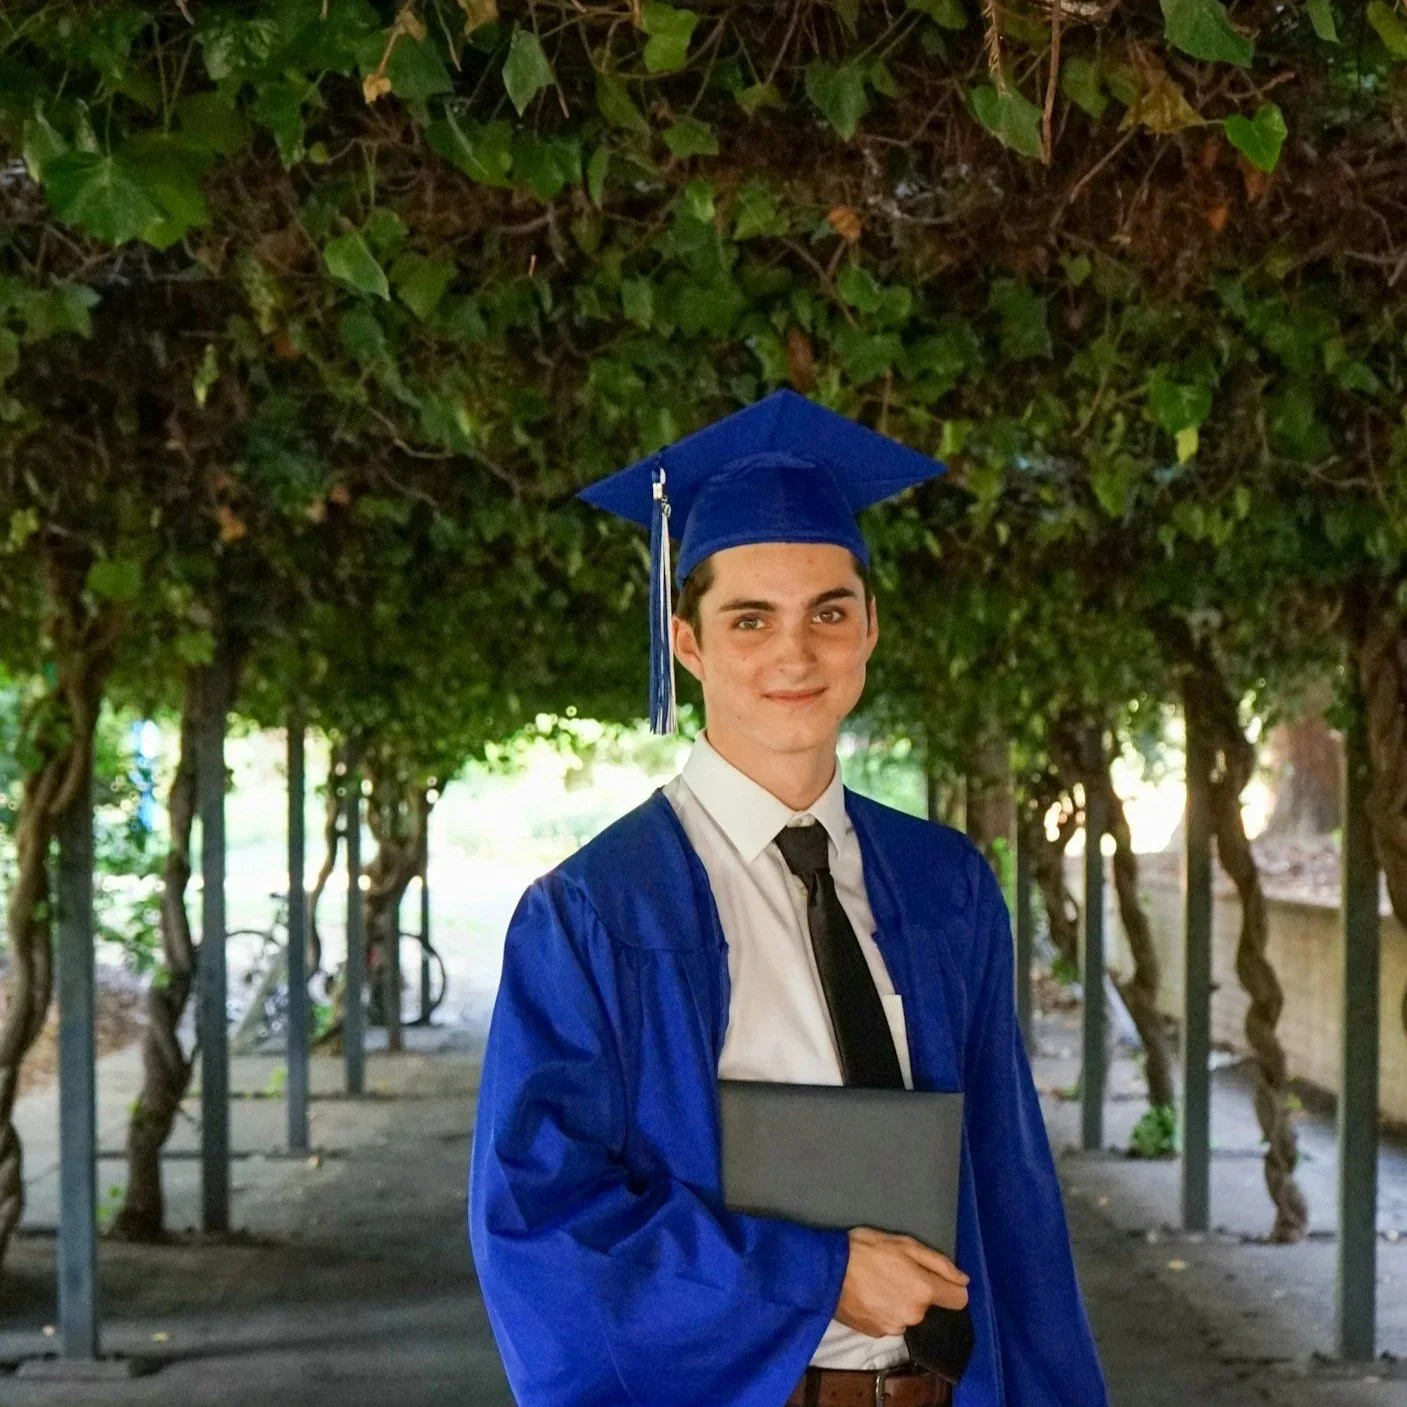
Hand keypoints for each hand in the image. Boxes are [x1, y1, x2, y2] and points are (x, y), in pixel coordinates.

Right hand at [833, 1227, 969, 1338]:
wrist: (826, 1271)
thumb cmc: (866, 1249)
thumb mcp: (905, 1244)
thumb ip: (939, 1263)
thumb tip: (964, 1280)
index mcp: (924, 1290)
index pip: (959, 1300)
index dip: (952, 1287)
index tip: (938, 1279)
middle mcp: (914, 1315)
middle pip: (930, 1306)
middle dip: (920, 1291)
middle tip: (896, 1272)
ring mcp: (895, 1328)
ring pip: (910, 1315)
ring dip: (902, 1303)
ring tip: (880, 1284)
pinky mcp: (877, 1335)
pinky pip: (892, 1322)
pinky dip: (885, 1311)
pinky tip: (870, 1296)